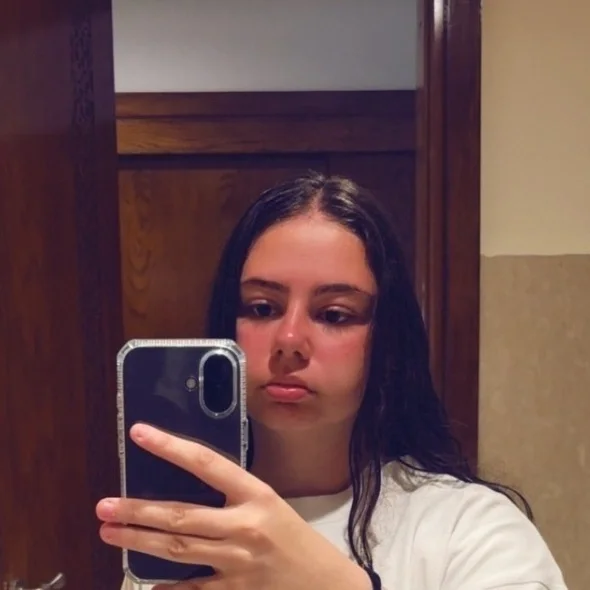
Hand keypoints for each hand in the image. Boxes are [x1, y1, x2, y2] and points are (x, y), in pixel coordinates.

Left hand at [96, 423, 370, 589]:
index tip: (141, 434)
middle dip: (138, 510)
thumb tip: (189, 483)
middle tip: (105, 506)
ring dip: (139, 542)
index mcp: (256, 495)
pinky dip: (167, 589)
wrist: (327, 584)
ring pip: (179, 550)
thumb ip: (233, 495)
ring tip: (110, 532)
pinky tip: (147, 585)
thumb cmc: (295, 538)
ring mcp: (238, 563)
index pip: (206, 463)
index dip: (171, 447)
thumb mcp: (270, 504)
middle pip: (182, 516)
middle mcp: (245, 527)